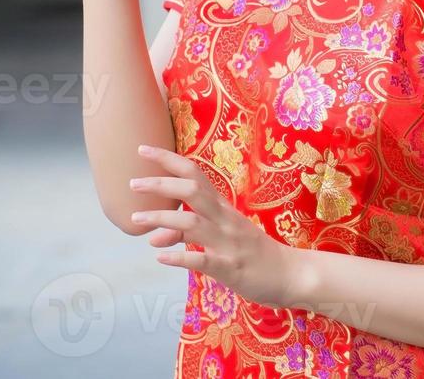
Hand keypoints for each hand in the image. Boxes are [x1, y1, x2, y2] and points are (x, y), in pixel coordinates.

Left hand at [130, 144, 298, 309]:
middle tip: (133, 183)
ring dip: (162, 218)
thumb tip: (154, 237)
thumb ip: (187, 234)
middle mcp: (225, 220)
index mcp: (223, 208)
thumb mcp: (221, 239)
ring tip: (136, 220)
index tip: (143, 149)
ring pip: (192, 222)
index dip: (168, 160)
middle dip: (160, 184)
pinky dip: (180, 257)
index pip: (195, 174)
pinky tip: (161, 257)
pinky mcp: (230, 268)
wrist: (291, 274)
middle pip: (192, 191)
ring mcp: (228, 243)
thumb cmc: (254, 253)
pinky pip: (203, 260)